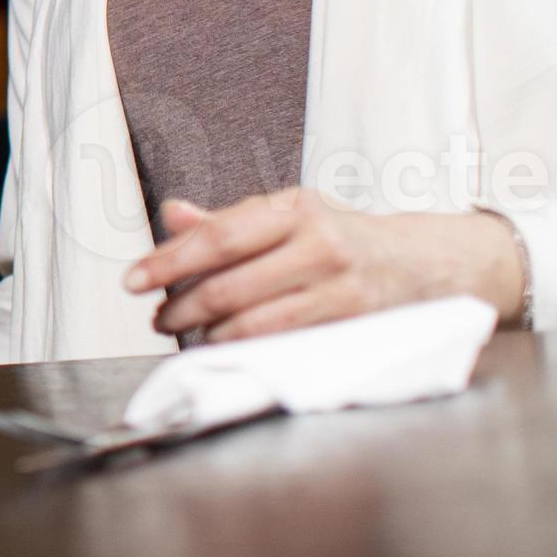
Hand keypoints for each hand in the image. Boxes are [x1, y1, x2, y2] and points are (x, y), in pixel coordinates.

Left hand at [126, 191, 527, 342]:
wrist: (425, 263)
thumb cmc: (339, 238)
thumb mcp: (288, 215)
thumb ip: (227, 221)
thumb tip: (172, 214)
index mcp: (295, 207)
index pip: (217, 237)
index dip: (167, 261)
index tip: (131, 280)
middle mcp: (320, 243)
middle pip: (229, 285)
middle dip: (181, 307)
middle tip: (157, 318)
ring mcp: (340, 286)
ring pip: (255, 321)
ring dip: (208, 334)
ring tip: (185, 334)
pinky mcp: (354, 323)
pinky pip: (286, 342)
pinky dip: (247, 349)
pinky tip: (225, 346)